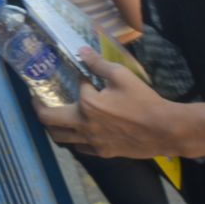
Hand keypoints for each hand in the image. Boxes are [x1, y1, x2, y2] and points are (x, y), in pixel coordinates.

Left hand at [34, 48, 183, 158]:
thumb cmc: (143, 101)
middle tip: (38, 100)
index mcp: (86, 107)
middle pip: (49, 123)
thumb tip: (81, 51)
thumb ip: (98, 64)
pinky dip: (73, 139)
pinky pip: (79, 148)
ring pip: (61, 139)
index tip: (70, 76)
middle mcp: (84, 128)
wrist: (166, 130)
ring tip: (55, 116)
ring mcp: (93, 144)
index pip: (69, 90)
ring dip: (53, 127)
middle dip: (40, 110)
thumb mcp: (121, 76)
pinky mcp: (103, 153)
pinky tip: (78, 130)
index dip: (71, 81)